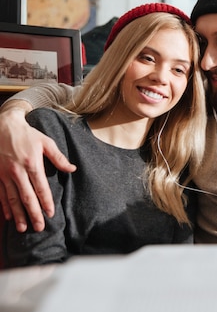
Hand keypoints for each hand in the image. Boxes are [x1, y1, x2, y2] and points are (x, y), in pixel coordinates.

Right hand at [0, 103, 74, 231]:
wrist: (2, 126)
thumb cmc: (27, 134)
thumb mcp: (46, 142)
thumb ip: (58, 158)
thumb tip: (72, 169)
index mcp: (32, 163)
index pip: (41, 187)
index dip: (46, 202)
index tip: (51, 214)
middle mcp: (17, 171)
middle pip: (26, 197)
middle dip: (33, 214)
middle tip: (40, 227)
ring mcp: (4, 174)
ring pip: (12, 199)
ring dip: (18, 215)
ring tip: (24, 228)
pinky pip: (0, 194)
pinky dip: (5, 207)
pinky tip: (10, 217)